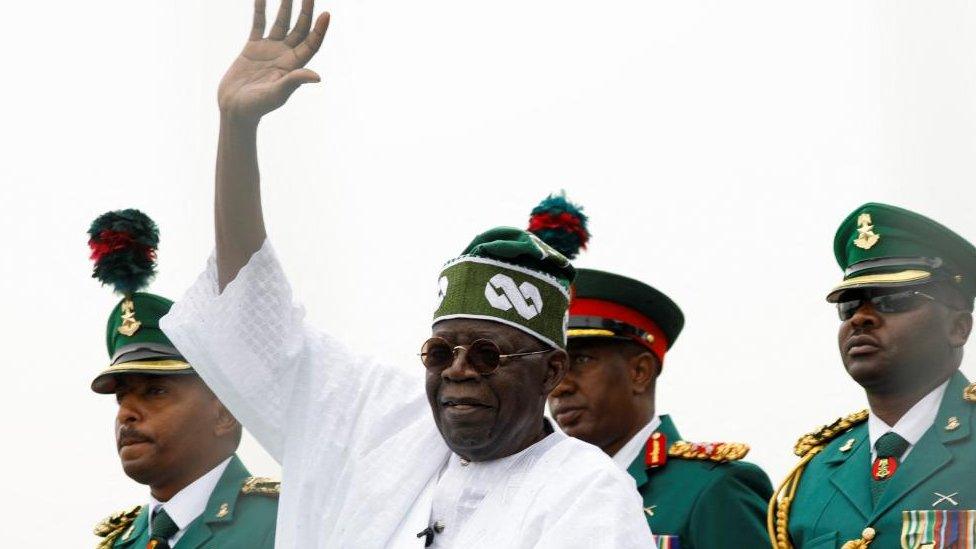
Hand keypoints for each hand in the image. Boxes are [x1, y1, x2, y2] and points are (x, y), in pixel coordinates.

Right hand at [218, 0, 329, 122]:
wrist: (235, 109)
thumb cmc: (258, 106)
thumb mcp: (277, 94)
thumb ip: (294, 81)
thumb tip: (317, 76)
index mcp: (294, 66)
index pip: (311, 44)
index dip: (320, 30)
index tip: (326, 14)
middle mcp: (284, 55)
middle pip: (300, 29)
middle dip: (305, 12)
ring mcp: (269, 50)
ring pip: (281, 23)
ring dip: (286, 7)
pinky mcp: (252, 48)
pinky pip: (258, 24)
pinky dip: (260, 10)